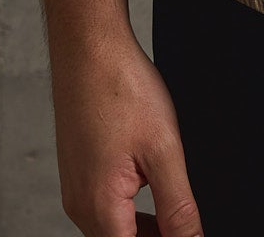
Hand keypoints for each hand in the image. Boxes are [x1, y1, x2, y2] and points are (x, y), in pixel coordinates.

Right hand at [49, 29, 203, 234]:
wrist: (87, 46)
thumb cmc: (119, 86)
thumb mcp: (164, 150)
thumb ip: (179, 207)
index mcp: (101, 208)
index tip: (187, 231)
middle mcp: (80, 206)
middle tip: (188, 225)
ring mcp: (75, 189)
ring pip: (114, 229)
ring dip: (145, 229)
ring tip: (176, 212)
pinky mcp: (77, 172)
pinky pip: (104, 208)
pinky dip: (130, 211)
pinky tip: (151, 190)